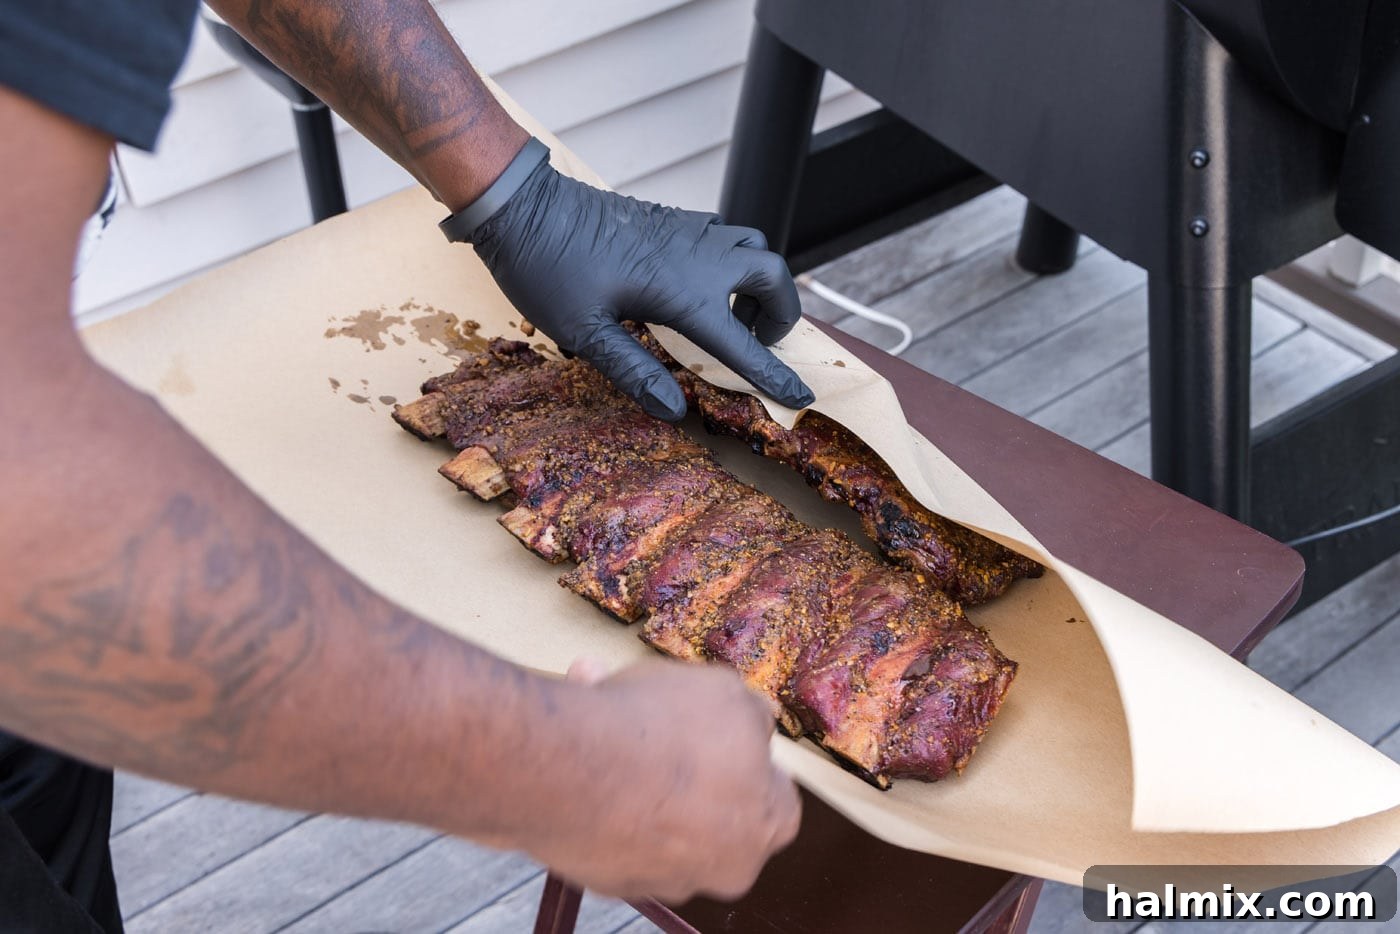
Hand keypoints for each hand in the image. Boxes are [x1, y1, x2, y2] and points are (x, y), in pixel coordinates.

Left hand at [471, 160, 814, 420]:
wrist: (523, 203)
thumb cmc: (547, 268)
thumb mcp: (584, 333)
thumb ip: (635, 372)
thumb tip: (675, 411)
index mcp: (682, 292)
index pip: (743, 343)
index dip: (773, 375)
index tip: (801, 397)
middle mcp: (697, 256)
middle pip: (773, 275)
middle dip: (782, 313)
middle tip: (757, 341)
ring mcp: (687, 231)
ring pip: (754, 246)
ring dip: (759, 282)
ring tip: (730, 314)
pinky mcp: (671, 219)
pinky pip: (725, 234)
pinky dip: (733, 261)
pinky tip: (699, 284)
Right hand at [532, 659, 801, 901]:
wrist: (569, 769)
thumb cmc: (661, 733)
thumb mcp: (728, 692)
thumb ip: (751, 713)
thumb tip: (754, 719)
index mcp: (764, 826)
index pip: (775, 795)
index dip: (750, 756)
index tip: (722, 732)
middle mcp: (721, 868)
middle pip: (717, 814)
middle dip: (693, 769)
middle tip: (666, 726)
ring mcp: (662, 879)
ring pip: (661, 820)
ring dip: (644, 777)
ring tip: (614, 725)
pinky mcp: (608, 879)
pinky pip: (616, 831)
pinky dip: (606, 799)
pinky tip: (588, 756)